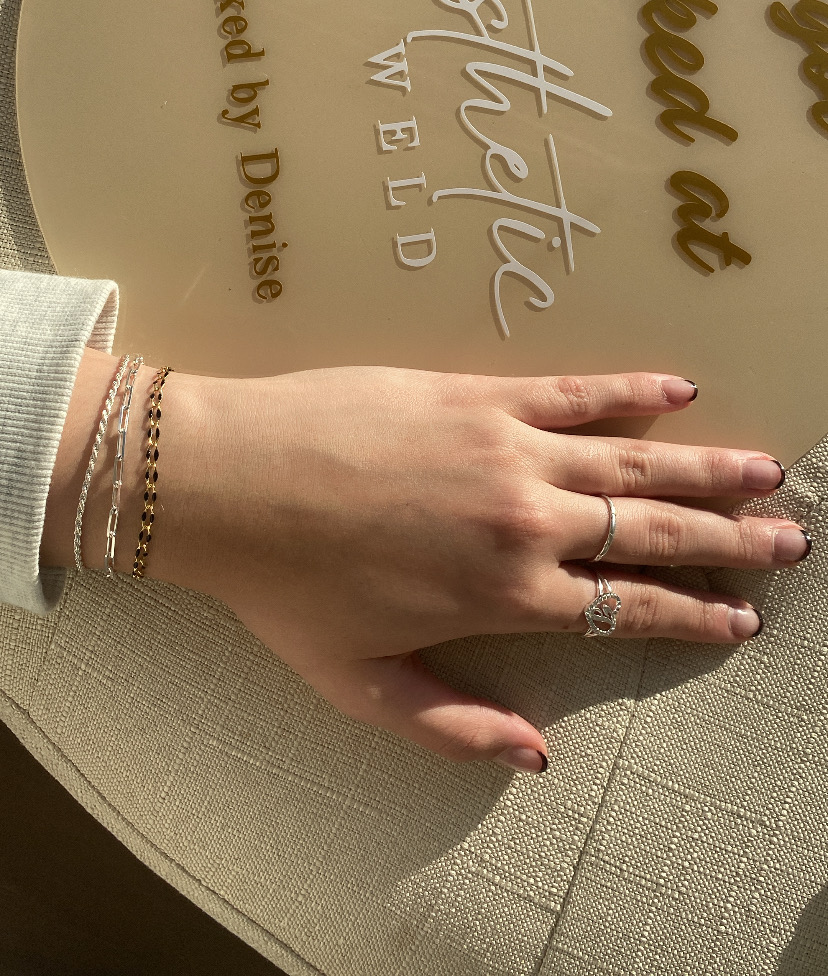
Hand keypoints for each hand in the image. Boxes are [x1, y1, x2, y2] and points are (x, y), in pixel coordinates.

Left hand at [150, 365, 804, 772]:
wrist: (229, 482)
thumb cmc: (285, 590)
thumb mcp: (359, 686)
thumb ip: (452, 724)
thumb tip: (536, 756)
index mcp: (503, 596)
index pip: (625, 608)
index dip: (693, 616)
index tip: (742, 619)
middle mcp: (523, 522)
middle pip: (650, 533)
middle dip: (728, 540)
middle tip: (787, 539)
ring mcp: (506, 450)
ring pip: (631, 463)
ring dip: (705, 468)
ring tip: (764, 471)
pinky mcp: (478, 395)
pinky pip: (573, 391)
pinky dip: (630, 391)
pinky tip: (677, 386)